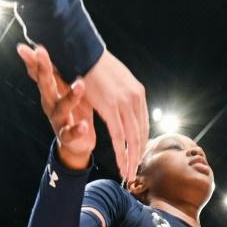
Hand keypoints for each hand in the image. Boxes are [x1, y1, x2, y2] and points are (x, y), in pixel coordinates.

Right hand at [17, 43, 95, 171]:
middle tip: (41, 52)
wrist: (76, 144)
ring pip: (61, 107)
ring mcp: (57, 120)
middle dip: (43, 68)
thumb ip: (61, 71)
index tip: (32, 45)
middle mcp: (50, 103)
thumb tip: (58, 45)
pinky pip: (70, 133)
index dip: (34, 59)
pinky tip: (84, 125)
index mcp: (51, 90)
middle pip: (45, 84)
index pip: (40, 72)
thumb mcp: (66, 88)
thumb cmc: (73, 109)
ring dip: (70, 96)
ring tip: (80, 84)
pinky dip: (77, 129)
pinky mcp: (66, 136)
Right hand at [76, 48, 148, 182]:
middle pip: (140, 134)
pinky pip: (120, 137)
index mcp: (138, 93)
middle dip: (137, 155)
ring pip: (132, 139)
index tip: (137, 155)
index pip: (143, 124)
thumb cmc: (93, 66)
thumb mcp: (112, 82)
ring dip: (131, 159)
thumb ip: (119, 96)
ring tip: (128, 174)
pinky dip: (122, 153)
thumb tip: (119, 103)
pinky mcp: (112, 108)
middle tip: (134, 171)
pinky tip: (122, 165)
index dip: (140, 142)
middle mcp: (135, 99)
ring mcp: (125, 103)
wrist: (84, 52)